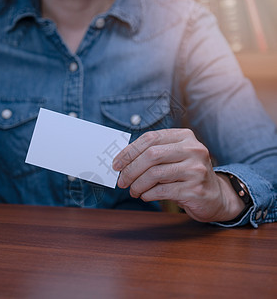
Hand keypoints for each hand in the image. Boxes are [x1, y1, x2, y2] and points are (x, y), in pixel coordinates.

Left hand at [113, 129, 244, 222]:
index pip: (150, 138)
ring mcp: (196, 169)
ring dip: (137, 184)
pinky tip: (145, 196)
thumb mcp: (174, 158)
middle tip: (121, 181)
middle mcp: (193, 149)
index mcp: (185, 136)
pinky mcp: (195, 189)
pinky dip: (148, 194)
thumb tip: (123, 161)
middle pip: (151, 155)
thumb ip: (153, 154)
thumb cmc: (187, 175)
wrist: (215, 196)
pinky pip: (162, 190)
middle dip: (130, 169)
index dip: (129, 151)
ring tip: (133, 190)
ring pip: (154, 174)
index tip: (116, 164)